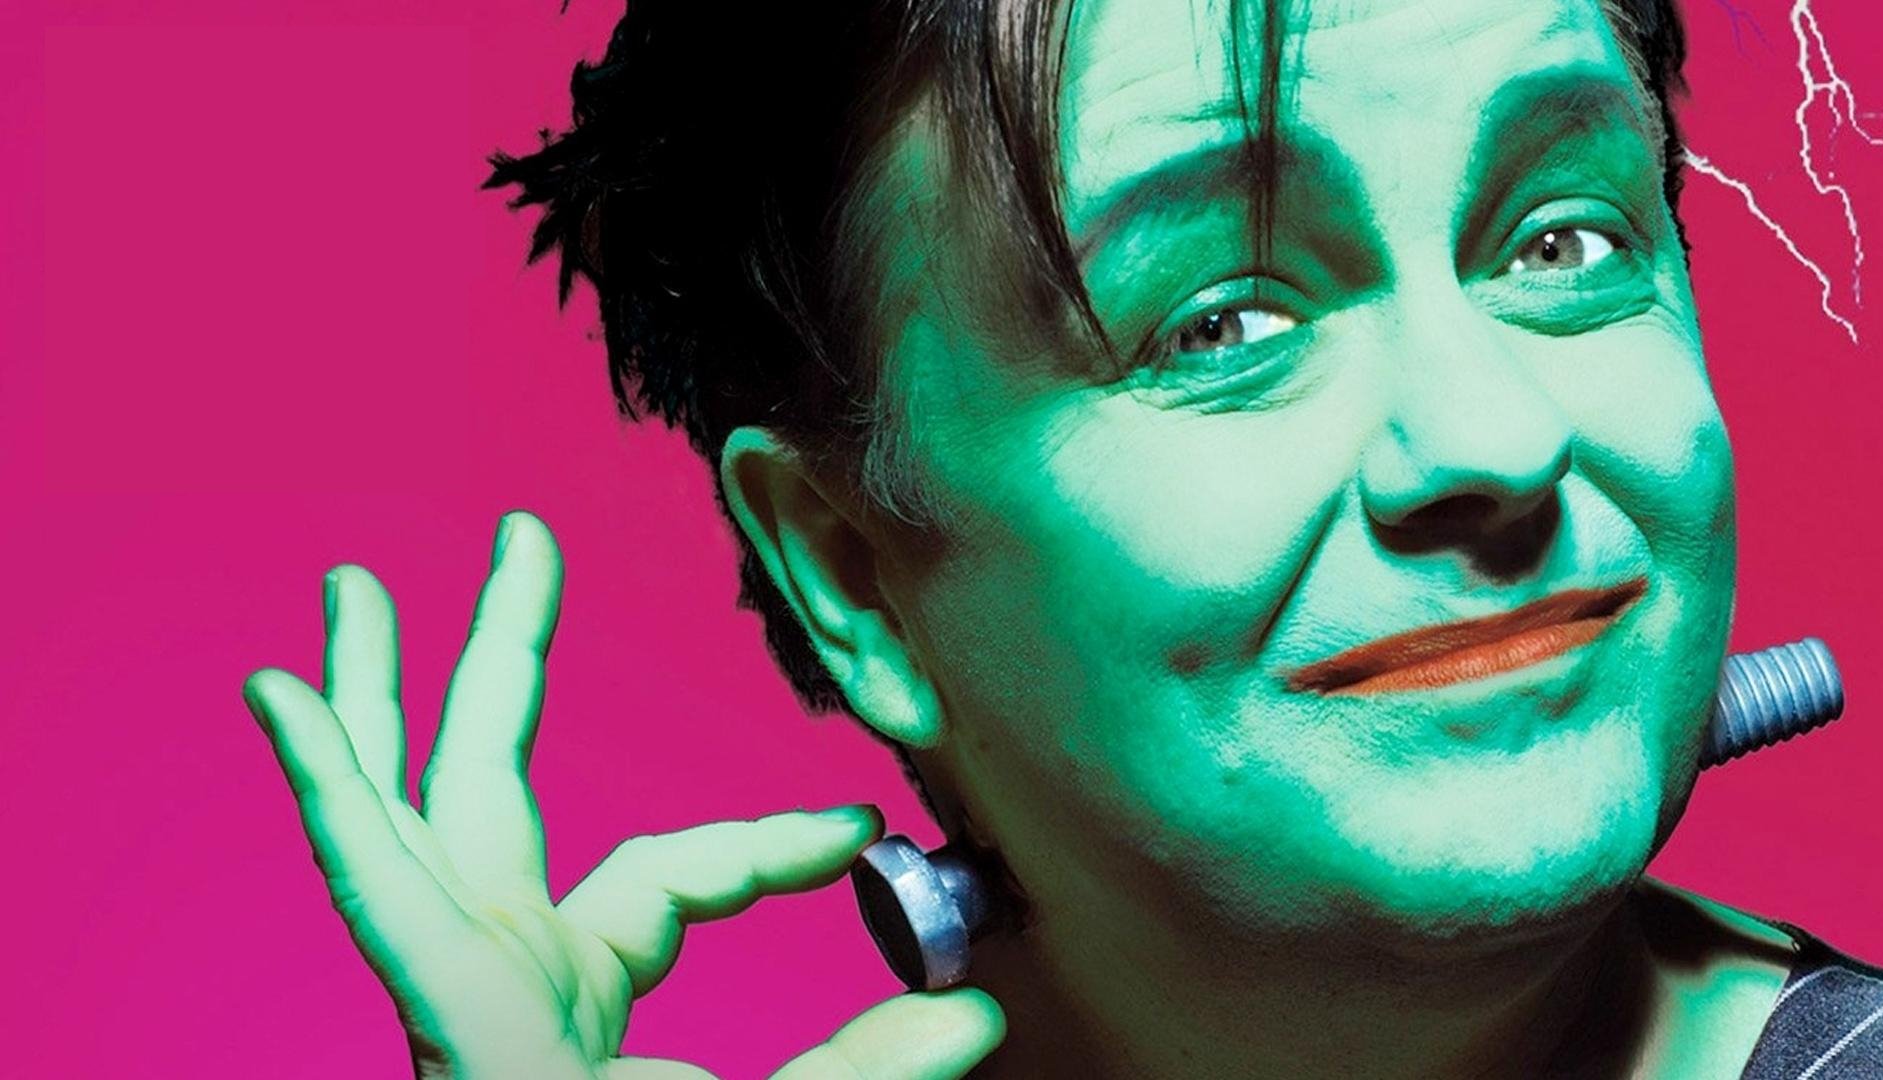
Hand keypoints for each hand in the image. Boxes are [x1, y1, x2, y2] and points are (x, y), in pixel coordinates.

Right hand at [243, 510, 1003, 1078]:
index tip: (863, 832)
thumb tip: (979, 1006)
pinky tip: (278, 695)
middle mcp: (503, 955)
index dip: (769, 843)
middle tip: (522, 537)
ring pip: (407, 795)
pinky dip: (322, 783)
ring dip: (377, 684)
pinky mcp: (427, 991)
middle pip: (493, 774)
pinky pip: (365, 874)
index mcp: (580, 982)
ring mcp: (452, 970)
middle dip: (504, 651)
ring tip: (355, 583)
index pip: (675, 871)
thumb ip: (867, 1065)